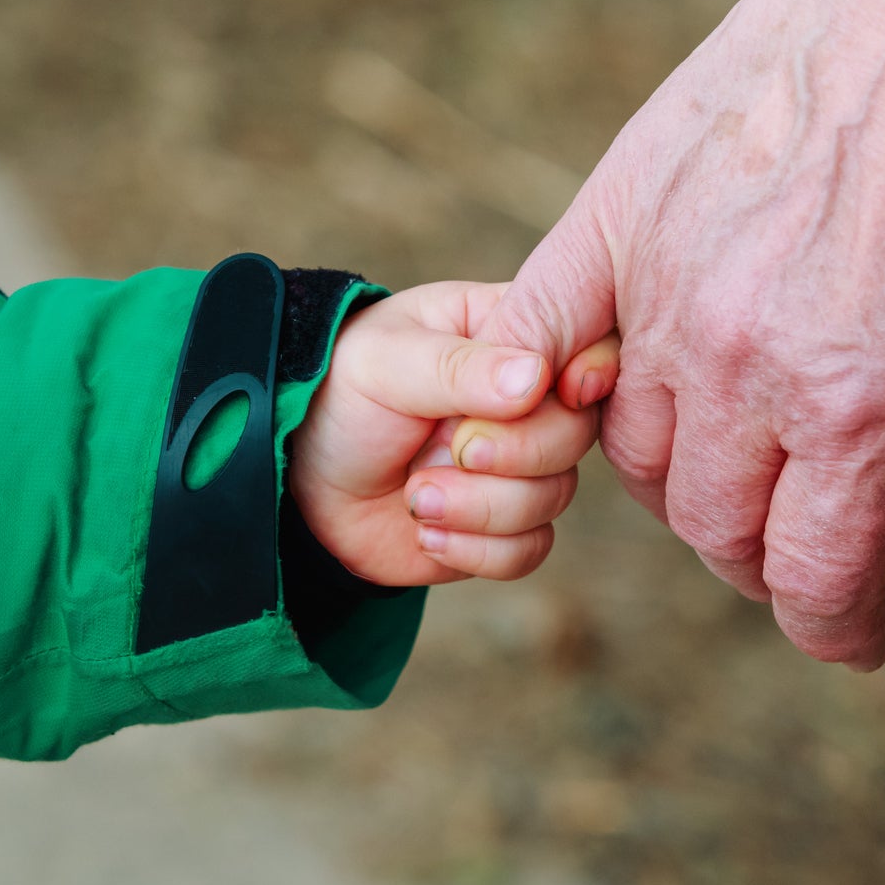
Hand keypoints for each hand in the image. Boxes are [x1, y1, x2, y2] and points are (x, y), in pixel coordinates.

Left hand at [287, 281, 617, 586]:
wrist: (294, 479)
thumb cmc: (337, 393)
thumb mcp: (386, 362)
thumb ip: (459, 368)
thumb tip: (537, 378)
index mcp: (512, 334)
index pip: (589, 346)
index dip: (589, 373)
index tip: (560, 391)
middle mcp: (527, 400)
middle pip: (576, 432)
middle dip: (513, 454)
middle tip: (446, 450)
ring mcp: (518, 465)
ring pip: (554, 497)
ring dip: (481, 507)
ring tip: (415, 494)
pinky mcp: (502, 526)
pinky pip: (530, 549)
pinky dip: (477, 550)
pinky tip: (426, 530)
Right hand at [491, 0, 884, 667]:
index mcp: (861, 407)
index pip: (809, 580)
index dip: (838, 632)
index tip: (858, 636)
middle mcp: (745, 363)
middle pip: (711, 531)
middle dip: (768, 564)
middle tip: (810, 546)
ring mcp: (667, 287)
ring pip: (630, 452)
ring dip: (688, 482)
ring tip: (742, 457)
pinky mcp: (619, 215)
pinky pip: (542, 336)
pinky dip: (555, 387)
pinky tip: (584, 399)